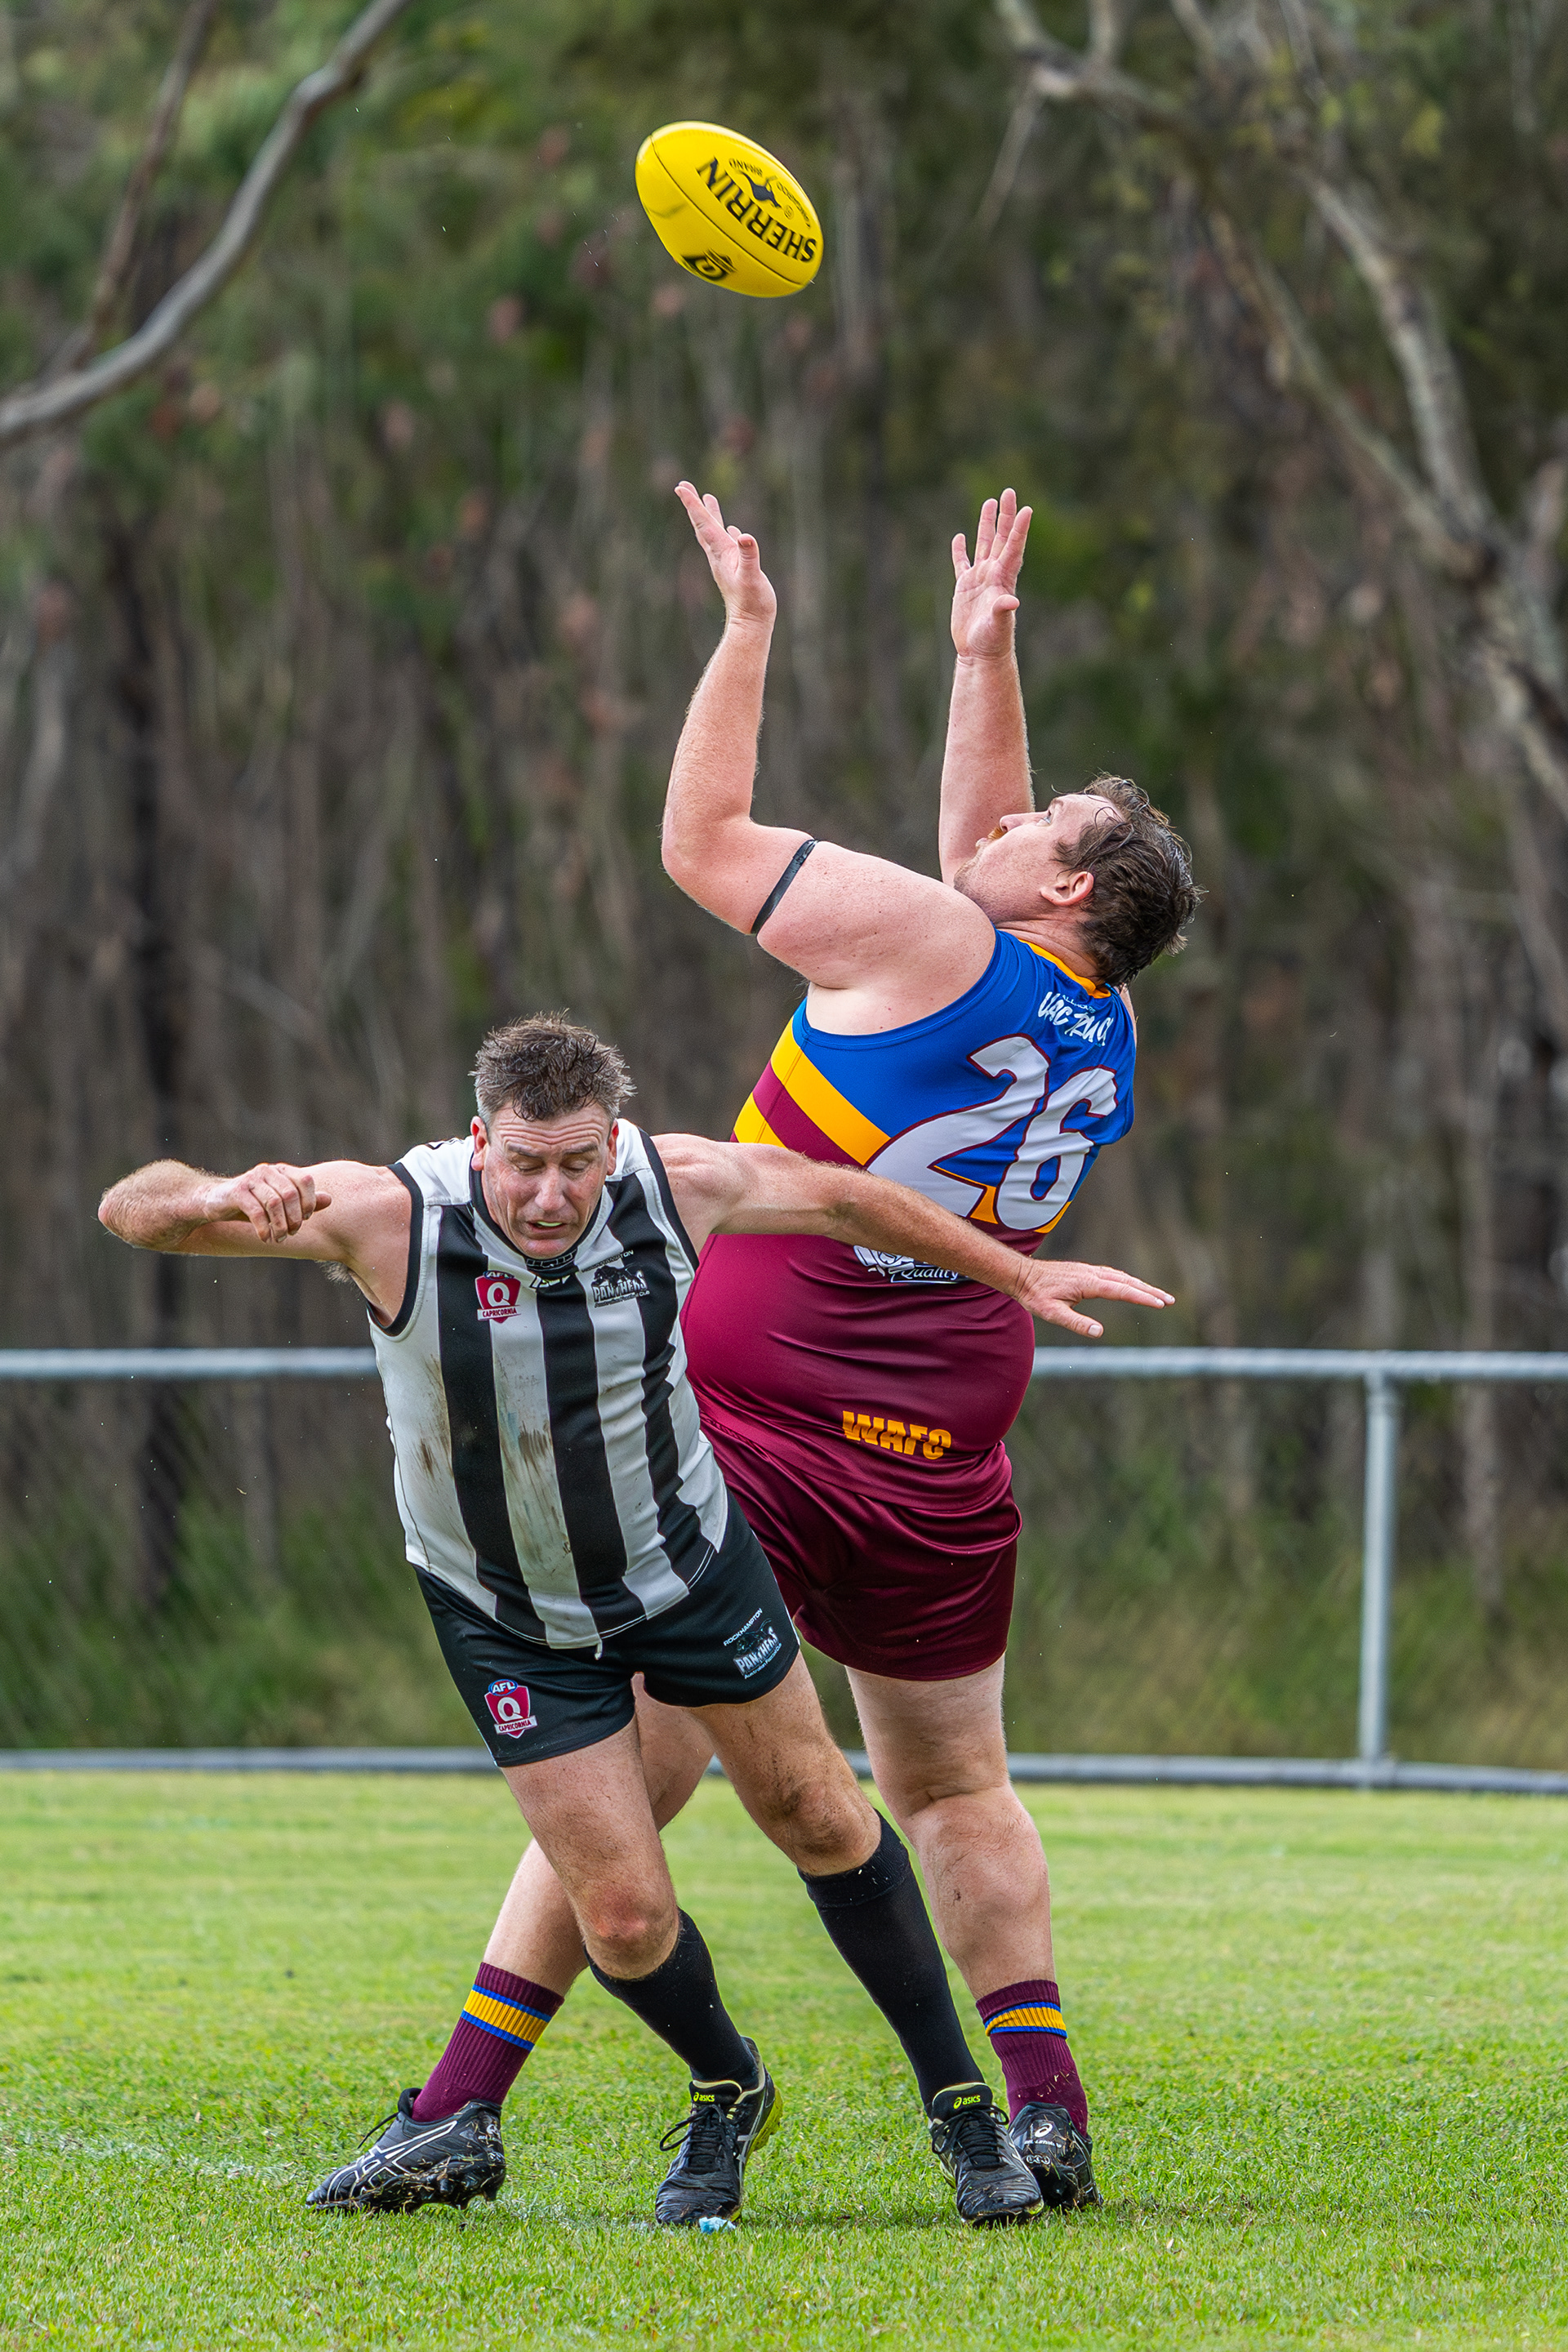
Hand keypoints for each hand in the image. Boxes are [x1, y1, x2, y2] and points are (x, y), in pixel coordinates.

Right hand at [203, 1163, 330, 1243]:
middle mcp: (267, 1171)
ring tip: (279, 1239)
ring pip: (275, 1203)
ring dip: (280, 1226)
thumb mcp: (279, 1203)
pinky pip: (256, 1211)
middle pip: (291, 1194)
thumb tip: (329, 1199)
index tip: (306, 1219)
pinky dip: (263, 1228)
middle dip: (295, 1218)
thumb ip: (303, 1201)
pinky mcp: (237, 1192)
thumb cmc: (251, 1203)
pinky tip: (265, 1238)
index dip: (310, 1202)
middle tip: (291, 1233)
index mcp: (280, 1171)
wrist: (214, 1201)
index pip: (305, 1180)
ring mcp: (251, 1180)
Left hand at [675, 481, 776, 629]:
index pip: (703, 524)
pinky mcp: (734, 569)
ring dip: (709, 515)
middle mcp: (719, 555)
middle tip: (684, 485)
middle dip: (694, 505)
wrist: (751, 624)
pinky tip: (733, 531)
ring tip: (708, 498)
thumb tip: (745, 537)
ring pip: (714, 533)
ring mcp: (726, 562)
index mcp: (721, 552)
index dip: (692, 504)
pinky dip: (727, 533)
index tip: (680, 487)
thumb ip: (749, 557)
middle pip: (702, 525)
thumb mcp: (752, 577)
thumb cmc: (752, 603)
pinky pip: (728, 545)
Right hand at [950, 488, 1031, 660]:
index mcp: (1002, 578)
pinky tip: (959, 537)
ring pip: (984, 545)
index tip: (1026, 509)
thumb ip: (1003, 611)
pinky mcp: (965, 588)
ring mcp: (979, 580)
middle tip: (1009, 491)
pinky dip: (960, 551)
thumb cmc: (992, 642)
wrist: (979, 654)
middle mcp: (993, 574)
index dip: (1019, 528)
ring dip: (987, 524)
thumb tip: (1011, 601)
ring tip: (990, 502)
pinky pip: (962, 564)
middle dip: (1005, 515)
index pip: (1013, 547)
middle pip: (1002, 538)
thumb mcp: (999, 625)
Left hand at [1013, 1257, 1173, 1339]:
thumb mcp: (1052, 1314)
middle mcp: (1092, 1273)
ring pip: (1122, 1276)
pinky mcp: (1086, 1271)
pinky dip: (1127, 1280)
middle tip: (1169, 1301)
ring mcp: (1090, 1270)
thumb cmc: (1036, 1295)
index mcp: (1088, 1283)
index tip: (1160, 1303)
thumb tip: (1098, 1332)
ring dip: (1141, 1285)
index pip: (1122, 1290)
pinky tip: (1131, 1286)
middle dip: (1150, 1291)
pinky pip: (1113, 1274)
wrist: (1022, 1274)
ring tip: (1158, 1295)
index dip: (1143, 1297)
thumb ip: (1075, 1323)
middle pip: (1127, 1281)